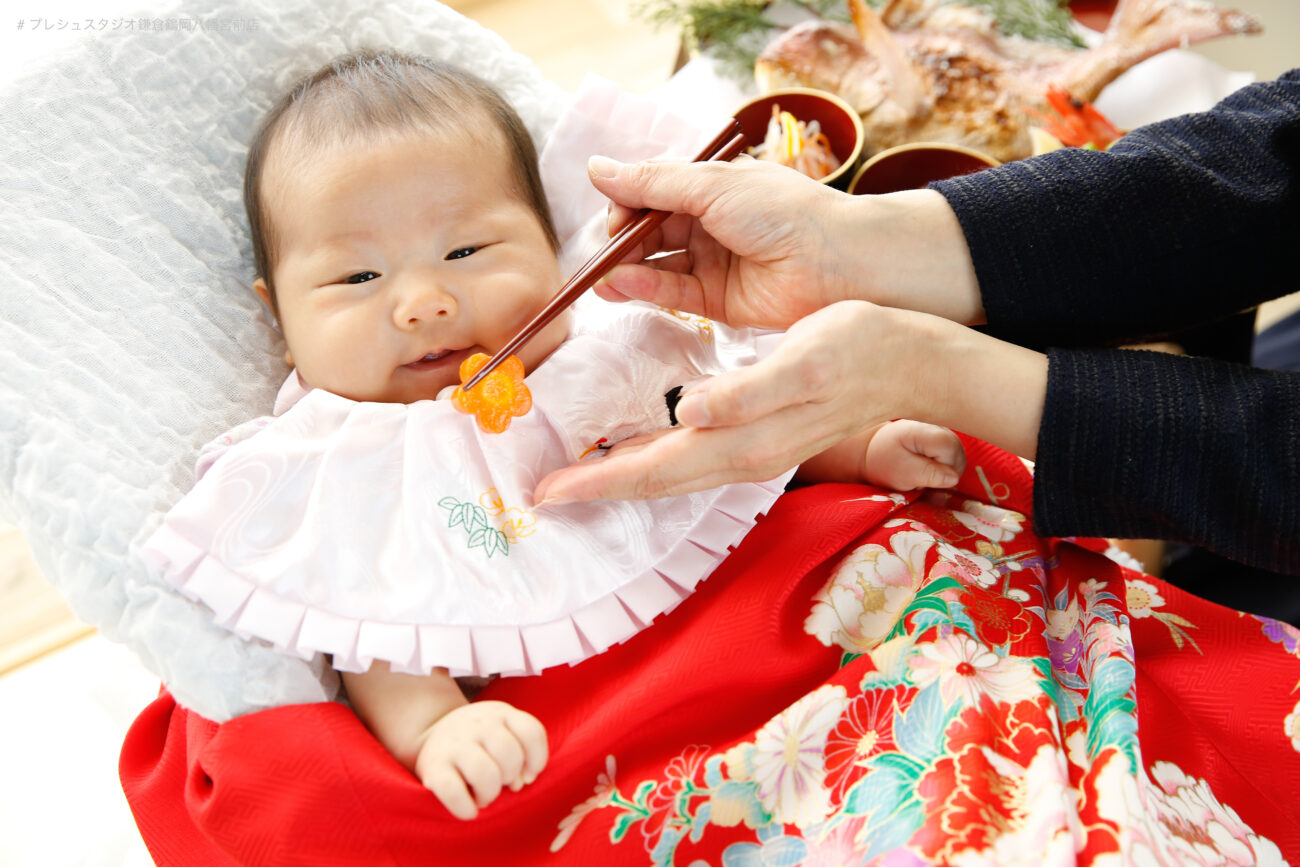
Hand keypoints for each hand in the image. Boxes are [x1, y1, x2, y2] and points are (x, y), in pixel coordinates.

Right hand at [414, 700, 547, 820]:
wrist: (432, 735)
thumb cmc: (478, 742)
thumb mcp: (501, 733)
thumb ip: (518, 754)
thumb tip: (519, 783)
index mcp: (500, 713)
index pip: (532, 732)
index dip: (537, 759)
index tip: (528, 775)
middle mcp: (478, 723)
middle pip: (511, 755)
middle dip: (510, 777)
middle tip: (500, 783)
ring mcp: (454, 743)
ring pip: (486, 774)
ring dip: (490, 794)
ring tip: (484, 796)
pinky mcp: (433, 765)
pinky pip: (453, 791)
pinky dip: (465, 807)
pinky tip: (470, 810)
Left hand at [535, 300, 931, 500]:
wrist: (909, 363)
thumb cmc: (857, 350)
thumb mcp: (803, 362)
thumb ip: (744, 393)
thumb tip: (686, 411)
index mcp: (744, 442)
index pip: (654, 470)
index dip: (597, 481)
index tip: (546, 489)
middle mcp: (741, 457)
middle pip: (653, 481)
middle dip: (595, 487)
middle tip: (542, 490)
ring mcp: (750, 452)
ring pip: (670, 475)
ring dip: (619, 478)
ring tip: (575, 476)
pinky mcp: (757, 438)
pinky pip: (689, 460)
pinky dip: (652, 460)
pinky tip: (635, 449)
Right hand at [585, 156, 984, 327]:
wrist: (837, 262)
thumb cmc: (785, 211)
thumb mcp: (712, 185)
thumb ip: (652, 182)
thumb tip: (596, 168)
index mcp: (711, 186)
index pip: (652, 193)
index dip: (627, 203)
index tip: (612, 213)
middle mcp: (709, 223)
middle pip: (649, 231)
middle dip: (622, 241)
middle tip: (604, 252)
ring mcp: (714, 262)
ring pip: (657, 264)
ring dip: (626, 269)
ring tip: (603, 278)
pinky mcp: (719, 302)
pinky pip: (674, 293)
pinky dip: (647, 288)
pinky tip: (625, 284)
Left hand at [862, 420, 966, 490]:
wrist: (874, 450)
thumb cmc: (885, 461)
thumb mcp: (902, 472)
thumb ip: (929, 474)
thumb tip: (954, 479)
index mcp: (925, 429)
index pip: (950, 451)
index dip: (941, 469)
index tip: (920, 474)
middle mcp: (940, 426)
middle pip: (957, 456)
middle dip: (942, 475)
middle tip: (918, 478)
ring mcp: (944, 432)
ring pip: (957, 461)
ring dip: (941, 474)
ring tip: (919, 473)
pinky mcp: (945, 440)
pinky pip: (953, 461)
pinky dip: (941, 471)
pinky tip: (924, 470)